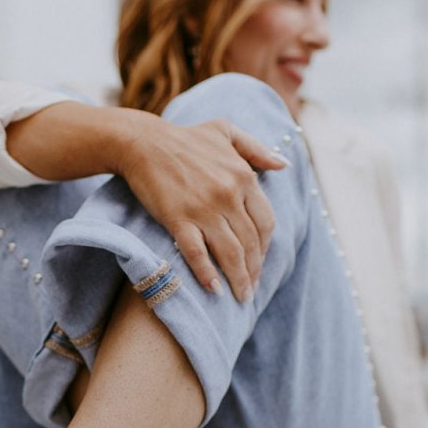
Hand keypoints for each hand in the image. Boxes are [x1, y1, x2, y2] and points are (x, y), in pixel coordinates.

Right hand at [119, 118, 285, 301]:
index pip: (265, 222)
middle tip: (249, 289)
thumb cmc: (185, 137)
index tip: (259, 263)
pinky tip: (213, 289)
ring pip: (230, 253)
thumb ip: (257, 148)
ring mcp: (204, 209)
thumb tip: (285, 165)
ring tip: (240, 297)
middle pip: (250, 243)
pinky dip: (207, 274)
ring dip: (237, 279)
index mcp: (244, 177)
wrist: (143, 142)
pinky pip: (197, 253)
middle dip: (253, 271)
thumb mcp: (226, 131)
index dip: (265, 248)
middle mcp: (228, 195)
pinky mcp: (178, 219)